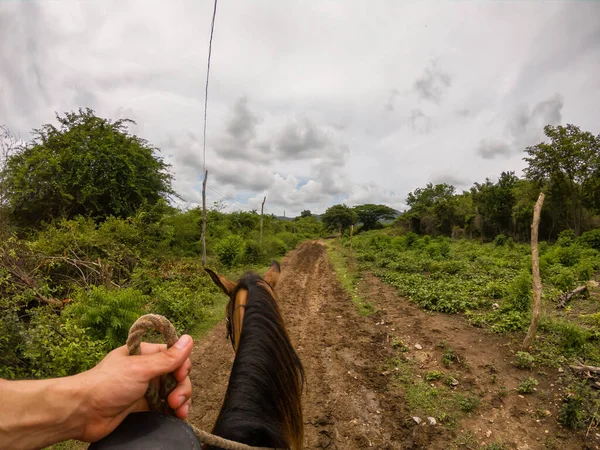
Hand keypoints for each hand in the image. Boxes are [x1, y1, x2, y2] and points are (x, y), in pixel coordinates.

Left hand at [76, 334, 193, 441]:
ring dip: (180, 400)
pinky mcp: (142, 407)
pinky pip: (164, 407)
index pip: (173, 355)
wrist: (82, 413)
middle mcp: (146, 369)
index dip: (181, 365)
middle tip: (176, 401)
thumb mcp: (141, 368)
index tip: (180, 376)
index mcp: (145, 354)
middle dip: (182, 387)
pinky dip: (172, 411)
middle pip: (176, 375)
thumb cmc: (107, 385)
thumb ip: (167, 358)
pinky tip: (176, 416)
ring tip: (178, 412)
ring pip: (172, 391)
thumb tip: (189, 339)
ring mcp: (145, 389)